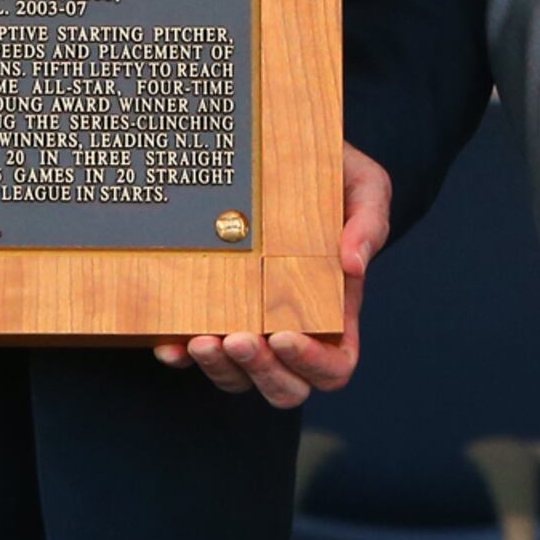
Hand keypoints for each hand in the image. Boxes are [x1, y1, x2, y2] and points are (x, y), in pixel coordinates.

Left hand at [154, 146, 387, 407]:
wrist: (284, 151)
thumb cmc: (332, 173)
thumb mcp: (363, 186)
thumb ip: (370, 221)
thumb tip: (353, 265)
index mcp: (337, 310)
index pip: (335, 366)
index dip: (312, 364)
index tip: (283, 334)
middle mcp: (293, 327)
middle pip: (286, 387)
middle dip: (261, 372)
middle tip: (237, 337)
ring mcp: (251, 323)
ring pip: (240, 379)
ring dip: (220, 369)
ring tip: (202, 339)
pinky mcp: (213, 310)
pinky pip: (196, 354)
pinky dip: (182, 358)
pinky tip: (169, 345)